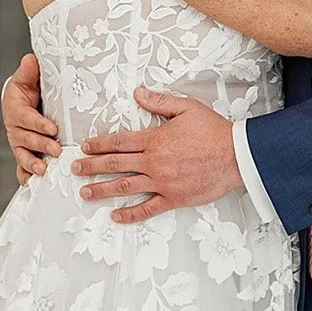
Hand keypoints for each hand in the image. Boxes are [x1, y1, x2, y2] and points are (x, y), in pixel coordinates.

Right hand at [3, 53, 59, 182]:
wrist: (25, 100)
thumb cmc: (29, 88)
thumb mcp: (28, 78)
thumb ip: (29, 71)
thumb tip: (31, 59)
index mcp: (15, 109)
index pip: (26, 118)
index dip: (38, 124)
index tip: (53, 129)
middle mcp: (14, 128)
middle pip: (26, 139)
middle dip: (41, 145)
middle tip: (56, 150)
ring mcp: (18, 142)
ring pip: (23, 155)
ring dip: (32, 163)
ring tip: (44, 170)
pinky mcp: (24, 153)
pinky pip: (22, 167)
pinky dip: (25, 176)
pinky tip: (30, 184)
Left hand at [73, 88, 242, 222]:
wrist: (237, 155)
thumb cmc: (214, 130)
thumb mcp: (186, 107)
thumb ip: (159, 101)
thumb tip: (137, 93)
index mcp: (154, 139)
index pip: (118, 142)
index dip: (99, 144)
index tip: (84, 146)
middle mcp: (153, 161)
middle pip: (115, 164)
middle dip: (91, 166)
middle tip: (74, 169)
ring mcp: (162, 182)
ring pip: (125, 187)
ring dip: (102, 190)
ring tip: (85, 193)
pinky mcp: (174, 198)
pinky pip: (148, 208)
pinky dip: (130, 214)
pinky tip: (115, 217)